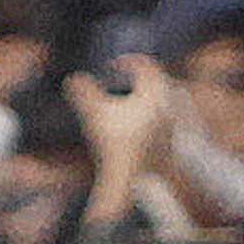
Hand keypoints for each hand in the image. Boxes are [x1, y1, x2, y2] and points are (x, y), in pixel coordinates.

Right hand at [70, 55, 170, 176]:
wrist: (131, 182)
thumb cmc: (114, 146)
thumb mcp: (94, 113)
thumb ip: (83, 92)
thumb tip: (73, 79)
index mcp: (154, 94)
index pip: (146, 66)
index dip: (129, 61)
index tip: (113, 66)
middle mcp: (169, 107)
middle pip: (158, 82)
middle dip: (139, 78)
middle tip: (122, 79)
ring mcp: (171, 126)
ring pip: (162, 102)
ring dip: (145, 97)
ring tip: (126, 102)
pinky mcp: (169, 143)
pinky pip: (162, 121)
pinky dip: (149, 116)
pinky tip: (133, 127)